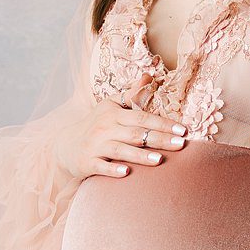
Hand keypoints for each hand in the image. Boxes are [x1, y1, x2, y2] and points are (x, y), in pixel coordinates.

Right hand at [55, 70, 187, 182]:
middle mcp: (105, 128)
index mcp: (114, 113)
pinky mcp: (87, 162)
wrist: (66, 145)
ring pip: (120, 150)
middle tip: (181, 144)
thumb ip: (131, 94)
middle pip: (136, 133)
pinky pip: (101, 166)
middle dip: (159, 138)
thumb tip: (149, 76)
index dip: (163, 123)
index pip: (142, 117)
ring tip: (160, 159)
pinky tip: (126, 173)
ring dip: (140, 155)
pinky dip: (113, 169)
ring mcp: (95, 145)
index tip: (183, 130)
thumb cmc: (96, 125)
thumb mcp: (111, 106)